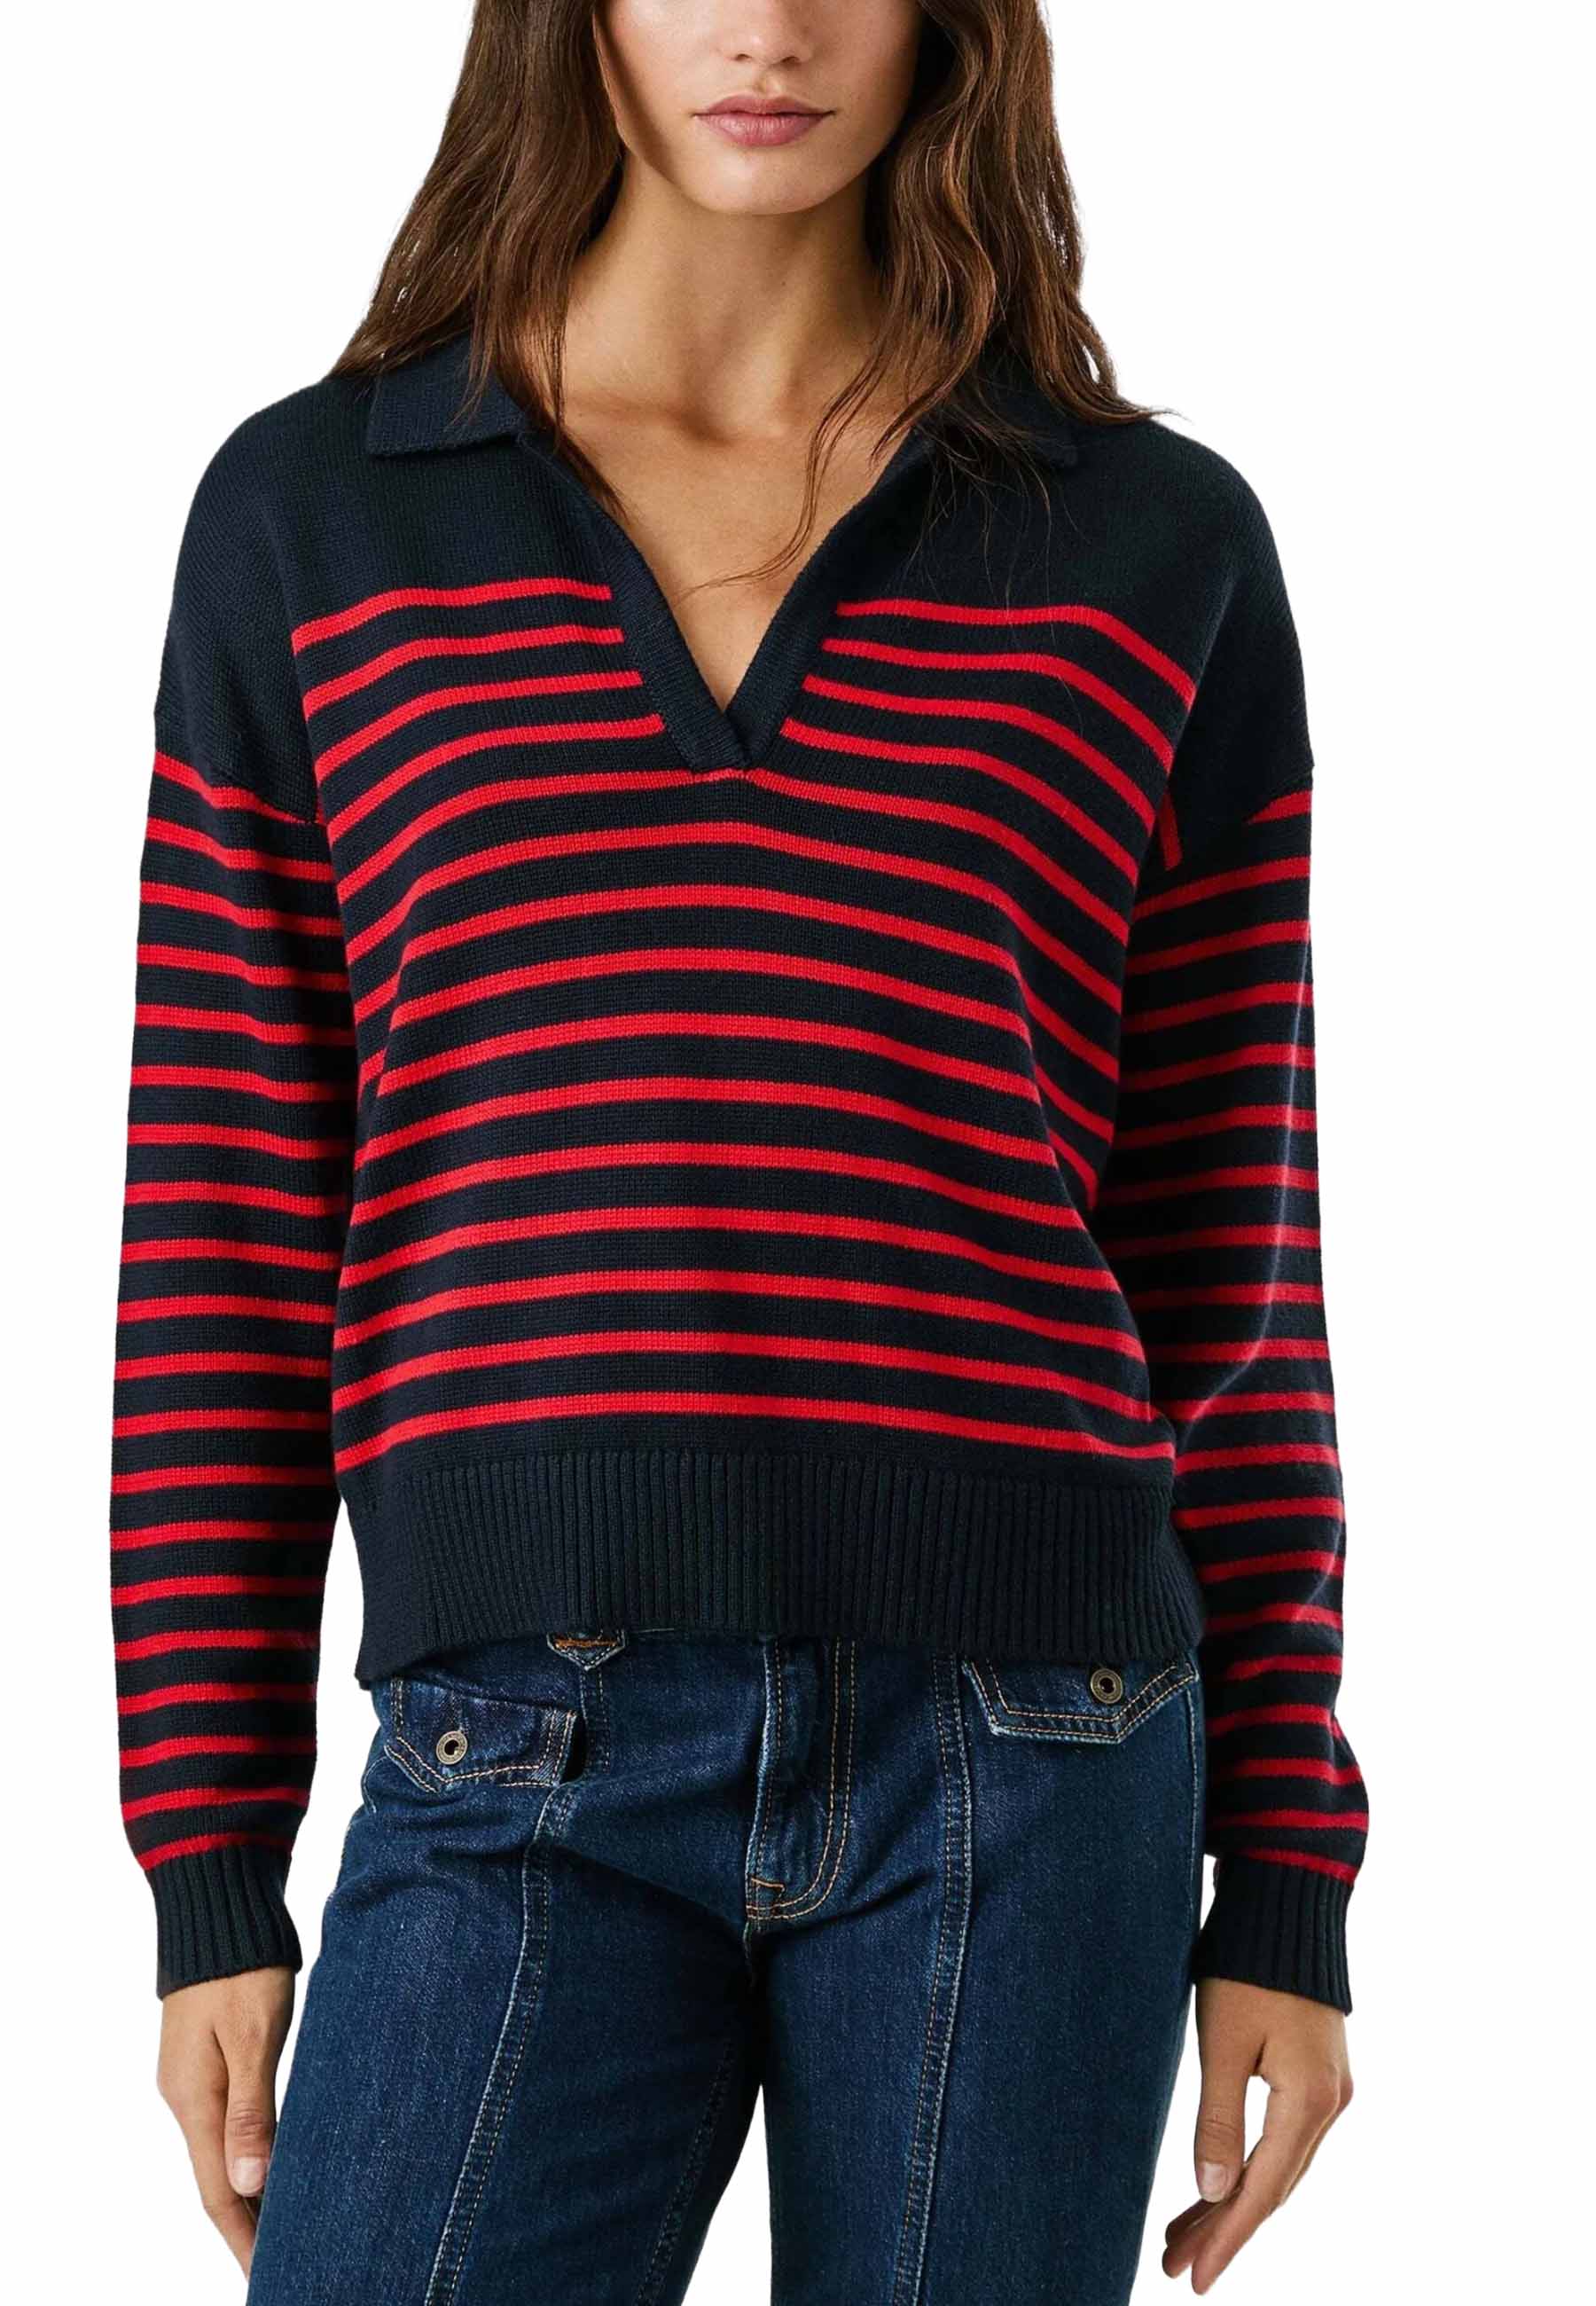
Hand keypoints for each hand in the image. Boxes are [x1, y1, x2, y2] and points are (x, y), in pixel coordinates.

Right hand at [156, 1966, 294, 2275]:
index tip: (270, 2276)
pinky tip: (271, 2165)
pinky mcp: (207, 2060)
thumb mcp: (252, 2036)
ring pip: (222, 2155)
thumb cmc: (242, 1965)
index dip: (245, 2238)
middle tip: (283, 2265)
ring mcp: (193, 2080)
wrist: (217, 1907)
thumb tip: (250, 2186)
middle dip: (247, 2228)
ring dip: (250, 2195)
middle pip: (217, 2182)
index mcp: (195, 2100)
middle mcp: (187, 2098)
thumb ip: (250, 2111)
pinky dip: (248, 2157)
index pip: (219, 2192)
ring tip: (283, 2230)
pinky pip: (226, 2126)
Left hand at [1163, 1977, 1351, 2292]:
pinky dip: (1250, 2167)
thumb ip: (1219, 2120)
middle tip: (1177, 2266)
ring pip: (1278, 2165)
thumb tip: (1214, 2192)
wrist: (1287, 1903)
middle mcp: (1330, 2103)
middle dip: (1224, 2228)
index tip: (1195, 2278)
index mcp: (1310, 2100)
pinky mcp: (1317, 2074)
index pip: (1264, 2190)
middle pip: (1274, 2186)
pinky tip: (1219, 2184)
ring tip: (1184, 2235)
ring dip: (1234, 2200)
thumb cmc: (1248, 1965)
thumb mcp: (1224, 2043)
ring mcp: (1329, 2090)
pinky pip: (1283, 2139)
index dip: (1227, 2237)